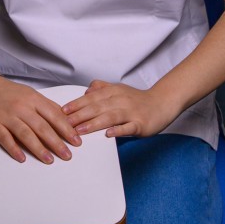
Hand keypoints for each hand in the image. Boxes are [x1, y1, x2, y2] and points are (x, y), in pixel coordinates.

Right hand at [0, 76, 81, 163]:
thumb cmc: (10, 92)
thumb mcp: (31, 94)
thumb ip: (47, 106)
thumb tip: (66, 120)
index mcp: (33, 99)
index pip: (54, 116)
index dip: (66, 129)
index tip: (77, 141)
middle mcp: (22, 107)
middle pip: (42, 127)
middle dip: (57, 142)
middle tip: (67, 155)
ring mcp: (7, 116)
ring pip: (25, 134)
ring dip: (38, 148)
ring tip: (49, 160)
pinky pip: (5, 138)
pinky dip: (14, 149)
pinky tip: (22, 158)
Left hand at [61, 80, 179, 138]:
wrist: (162, 103)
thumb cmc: (138, 99)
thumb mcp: (118, 90)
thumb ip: (102, 88)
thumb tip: (86, 90)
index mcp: (113, 92)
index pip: (91, 98)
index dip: (76, 104)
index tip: (62, 111)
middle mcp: (120, 100)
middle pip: (97, 107)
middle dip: (79, 115)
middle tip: (64, 123)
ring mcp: (131, 112)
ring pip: (109, 116)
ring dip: (94, 123)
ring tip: (80, 131)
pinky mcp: (140, 123)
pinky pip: (128, 127)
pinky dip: (118, 130)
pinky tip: (108, 135)